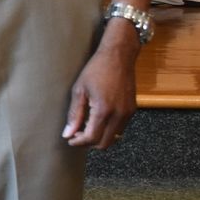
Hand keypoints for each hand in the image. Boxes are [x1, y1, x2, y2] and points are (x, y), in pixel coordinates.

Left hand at [62, 28, 138, 149]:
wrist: (119, 55)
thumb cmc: (96, 69)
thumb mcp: (79, 90)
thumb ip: (74, 114)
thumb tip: (67, 134)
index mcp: (104, 110)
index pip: (92, 138)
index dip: (79, 142)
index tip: (70, 139)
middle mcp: (119, 114)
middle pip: (105, 143)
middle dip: (89, 143)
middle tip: (78, 134)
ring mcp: (128, 113)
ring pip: (114, 137)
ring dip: (100, 137)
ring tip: (87, 126)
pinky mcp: (132, 109)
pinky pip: (120, 128)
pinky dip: (109, 129)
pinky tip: (98, 118)